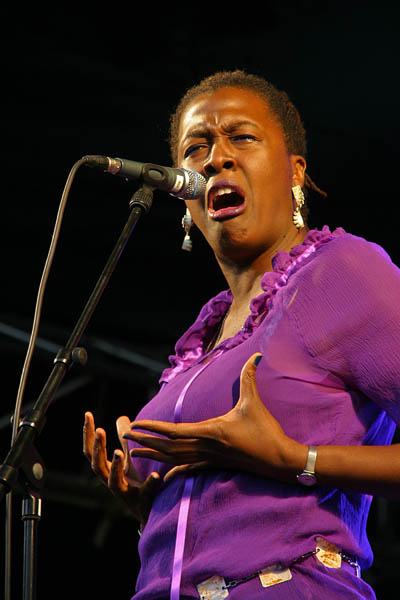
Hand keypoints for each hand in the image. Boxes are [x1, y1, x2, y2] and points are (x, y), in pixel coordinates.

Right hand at [83, 412, 160, 525]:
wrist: (146, 512)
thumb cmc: (136, 482)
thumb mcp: (129, 459)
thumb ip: (124, 439)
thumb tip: (121, 418)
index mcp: (107, 469)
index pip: (91, 450)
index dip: (87, 433)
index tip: (87, 414)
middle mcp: (111, 482)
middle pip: (97, 465)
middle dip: (97, 448)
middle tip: (99, 430)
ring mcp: (126, 493)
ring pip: (113, 482)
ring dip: (114, 466)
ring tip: (118, 452)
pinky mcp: (142, 501)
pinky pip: (145, 492)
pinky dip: (150, 483)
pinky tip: (156, 476)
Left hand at [125, 354, 305, 482]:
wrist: (279, 460)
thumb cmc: (266, 431)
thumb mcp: (254, 403)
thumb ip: (249, 378)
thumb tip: (255, 356)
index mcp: (210, 431)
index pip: (173, 431)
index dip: (153, 428)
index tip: (136, 424)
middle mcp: (205, 447)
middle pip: (168, 447)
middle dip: (145, 441)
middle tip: (125, 435)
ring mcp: (209, 458)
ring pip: (175, 459)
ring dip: (154, 455)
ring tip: (135, 453)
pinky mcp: (216, 465)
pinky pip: (190, 468)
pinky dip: (175, 470)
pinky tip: (165, 475)